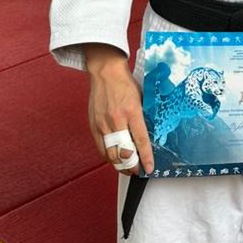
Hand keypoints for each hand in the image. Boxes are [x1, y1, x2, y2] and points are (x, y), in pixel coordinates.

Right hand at [85, 44, 153, 174]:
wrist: (106, 72)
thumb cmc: (125, 83)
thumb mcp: (141, 98)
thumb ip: (143, 116)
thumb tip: (149, 134)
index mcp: (132, 111)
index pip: (140, 140)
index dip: (146, 157)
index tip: (149, 167)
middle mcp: (116, 119)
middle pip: (123, 152)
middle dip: (132, 165)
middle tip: (137, 170)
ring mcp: (103, 123)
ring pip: (110, 154)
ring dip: (119, 164)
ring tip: (126, 168)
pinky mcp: (94, 125)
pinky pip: (100, 147)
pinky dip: (108, 156)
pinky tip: (114, 158)